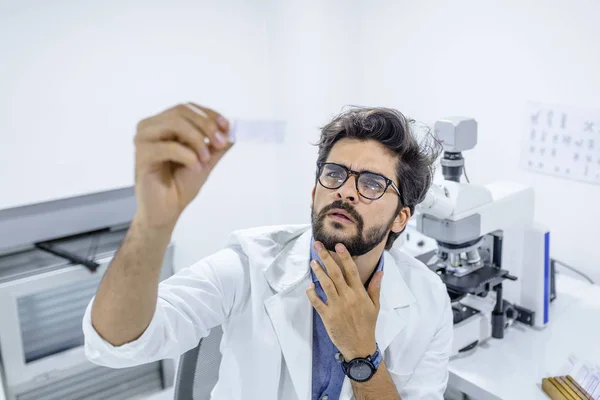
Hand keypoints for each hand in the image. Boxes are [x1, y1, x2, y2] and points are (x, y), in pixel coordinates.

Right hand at [133, 103, 233, 228]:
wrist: (167, 210)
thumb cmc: (180, 185)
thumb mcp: (206, 160)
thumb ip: (217, 145)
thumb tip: (233, 129)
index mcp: (164, 124)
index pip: (187, 108)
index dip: (209, 114)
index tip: (227, 126)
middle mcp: (151, 127)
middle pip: (181, 111)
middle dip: (206, 125)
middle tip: (220, 142)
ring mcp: (144, 139)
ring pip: (174, 124)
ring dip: (197, 140)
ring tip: (205, 159)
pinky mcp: (141, 155)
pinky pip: (168, 147)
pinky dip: (187, 156)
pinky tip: (194, 168)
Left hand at [306, 241, 382, 359]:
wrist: (360, 346)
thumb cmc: (368, 325)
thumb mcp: (375, 306)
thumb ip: (375, 287)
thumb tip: (380, 271)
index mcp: (359, 293)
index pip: (351, 270)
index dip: (345, 256)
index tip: (338, 245)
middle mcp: (347, 297)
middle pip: (336, 273)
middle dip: (326, 258)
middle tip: (318, 246)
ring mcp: (336, 306)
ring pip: (325, 284)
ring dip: (318, 272)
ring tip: (313, 262)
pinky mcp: (327, 316)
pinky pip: (317, 302)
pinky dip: (312, 293)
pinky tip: (309, 286)